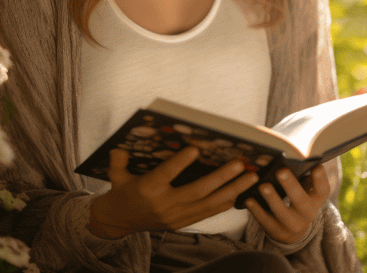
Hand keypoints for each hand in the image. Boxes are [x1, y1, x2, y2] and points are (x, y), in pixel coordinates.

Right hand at [87, 147, 259, 238]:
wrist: (119, 222)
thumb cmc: (120, 191)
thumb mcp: (115, 175)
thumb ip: (119, 160)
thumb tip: (121, 144)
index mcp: (147, 189)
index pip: (166, 175)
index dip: (180, 163)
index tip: (196, 149)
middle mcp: (165, 205)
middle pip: (197, 191)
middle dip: (222, 177)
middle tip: (240, 164)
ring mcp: (177, 216)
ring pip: (210, 204)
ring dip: (233, 190)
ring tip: (251, 177)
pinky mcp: (183, 223)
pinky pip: (209, 212)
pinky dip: (226, 202)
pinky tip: (242, 191)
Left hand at [244, 165, 329, 243]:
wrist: (291, 231)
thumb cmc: (296, 198)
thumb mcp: (304, 189)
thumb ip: (301, 175)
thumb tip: (291, 154)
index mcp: (316, 199)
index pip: (323, 190)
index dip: (321, 179)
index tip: (316, 166)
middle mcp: (307, 213)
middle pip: (301, 200)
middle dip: (291, 185)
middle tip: (281, 171)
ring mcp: (292, 224)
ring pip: (282, 212)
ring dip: (272, 199)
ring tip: (263, 186)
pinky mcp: (276, 231)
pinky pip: (265, 221)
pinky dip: (256, 210)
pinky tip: (248, 199)